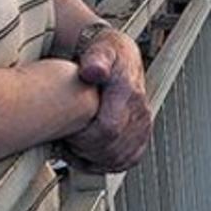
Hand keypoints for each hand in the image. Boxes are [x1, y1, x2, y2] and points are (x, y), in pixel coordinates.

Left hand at [64, 30, 151, 172]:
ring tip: (75, 145)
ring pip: (118, 159)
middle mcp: (140, 110)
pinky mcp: (141, 136)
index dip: (83, 138)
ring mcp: (142, 125)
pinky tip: (89, 153)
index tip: (67, 130)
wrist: (120, 57)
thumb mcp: (100, 47)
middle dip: (84, 149)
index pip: (108, 130)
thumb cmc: (106, 53)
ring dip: (92, 158)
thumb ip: (97, 58)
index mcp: (128, 91)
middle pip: (111, 149)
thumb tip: (94, 71)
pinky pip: (125, 161)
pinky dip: (103, 163)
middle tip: (68, 138)